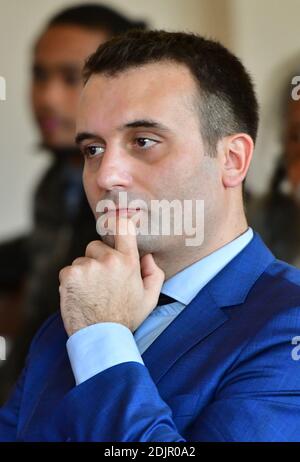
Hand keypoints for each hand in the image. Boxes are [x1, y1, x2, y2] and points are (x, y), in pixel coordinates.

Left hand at [59, 218, 164, 336]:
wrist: (101, 337)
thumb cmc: (126, 317)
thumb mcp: (150, 298)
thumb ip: (155, 273)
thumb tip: (147, 256)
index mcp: (128, 262)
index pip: (122, 225)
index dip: (117, 221)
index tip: (114, 222)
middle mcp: (108, 260)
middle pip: (96, 246)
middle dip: (98, 259)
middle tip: (103, 281)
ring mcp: (87, 267)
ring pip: (82, 260)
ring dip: (85, 272)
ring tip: (92, 292)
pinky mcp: (70, 275)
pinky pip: (69, 270)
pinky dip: (72, 281)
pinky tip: (80, 295)